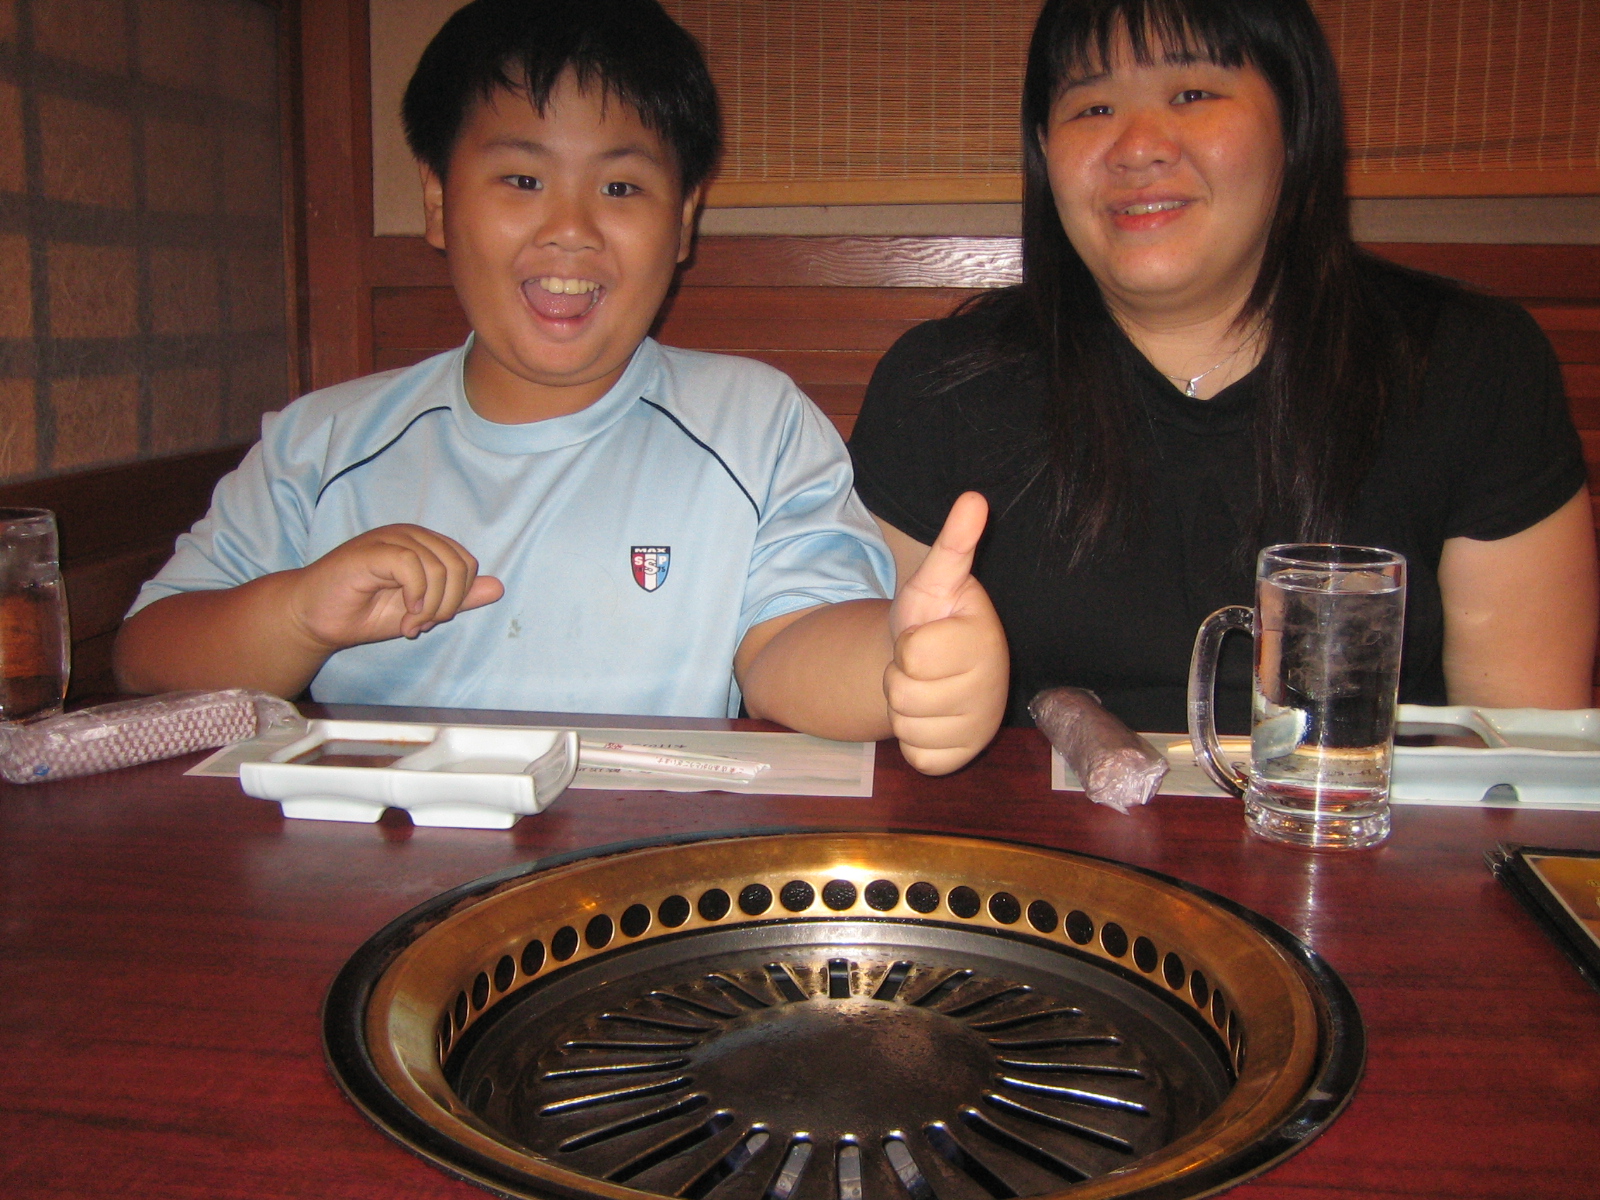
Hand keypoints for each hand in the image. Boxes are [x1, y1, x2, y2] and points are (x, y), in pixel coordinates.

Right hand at [286, 525, 503, 650]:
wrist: (315, 619)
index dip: (458, 597)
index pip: (467, 562)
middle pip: (460, 564)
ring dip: (431, 606)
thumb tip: (498, 588)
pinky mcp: (372, 550)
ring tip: (410, 623)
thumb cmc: (364, 612)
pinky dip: (416, 596)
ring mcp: (390, 538)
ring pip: (439, 566)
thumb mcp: (421, 610)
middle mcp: (410, 535)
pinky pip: (413, 565)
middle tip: (421, 624)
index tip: (431, 620)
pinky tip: (404, 614)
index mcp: (424, 544)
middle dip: (448, 604)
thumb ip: (457, 599)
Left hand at [885, 492, 1007, 773]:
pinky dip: (911, 740)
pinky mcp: (961, 758)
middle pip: (903, 694)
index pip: (911, 654)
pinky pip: (915, 757)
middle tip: (921, 666)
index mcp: (984, 640)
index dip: (907, 645)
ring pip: (905, 726)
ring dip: (902, 709)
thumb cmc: (937, 620)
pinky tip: (929, 720)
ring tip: (925, 688)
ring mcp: (978, 728)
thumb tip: (973, 497)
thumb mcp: (936, 581)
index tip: (928, 635)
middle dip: (900, 678)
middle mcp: (991, 688)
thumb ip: (953, 544)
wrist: (940, 670)